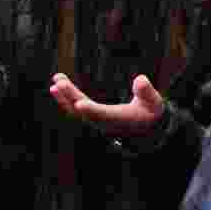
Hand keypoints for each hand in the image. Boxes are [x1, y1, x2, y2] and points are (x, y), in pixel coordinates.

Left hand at [49, 72, 164, 136]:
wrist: (145, 130)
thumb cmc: (150, 113)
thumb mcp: (154, 103)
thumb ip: (147, 92)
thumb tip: (140, 79)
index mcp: (119, 120)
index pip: (103, 115)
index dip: (91, 110)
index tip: (79, 104)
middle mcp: (104, 122)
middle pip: (84, 111)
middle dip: (71, 96)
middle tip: (59, 83)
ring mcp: (96, 120)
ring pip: (76, 110)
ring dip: (64, 96)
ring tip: (56, 79)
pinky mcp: (91, 116)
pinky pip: (75, 108)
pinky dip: (65, 98)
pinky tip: (57, 86)